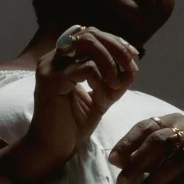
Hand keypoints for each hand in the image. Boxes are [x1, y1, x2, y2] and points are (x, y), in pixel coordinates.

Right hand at [19, 27, 139, 179]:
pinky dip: (101, 81)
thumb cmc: (73, 126)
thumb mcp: (101, 97)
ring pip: (88, 45)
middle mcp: (53, 58)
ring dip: (110, 63)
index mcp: (63, 59)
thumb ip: (114, 80)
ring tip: (117, 85)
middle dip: (116, 47)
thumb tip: (133, 66)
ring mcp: (50, 66)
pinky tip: (103, 99)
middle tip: (131, 65)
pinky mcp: (51, 80)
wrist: (53, 149)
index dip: (115, 41)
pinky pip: (86, 69)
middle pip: (90, 33)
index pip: (90, 34)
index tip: (133, 56)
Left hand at [108, 113, 183, 183]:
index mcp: (176, 121)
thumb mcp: (161, 160)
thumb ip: (142, 156)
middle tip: (122, 183)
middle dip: (137, 164)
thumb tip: (117, 160)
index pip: (147, 126)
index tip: (113, 161)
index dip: (128, 142)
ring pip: (172, 164)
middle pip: (159, 142)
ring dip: (150, 183)